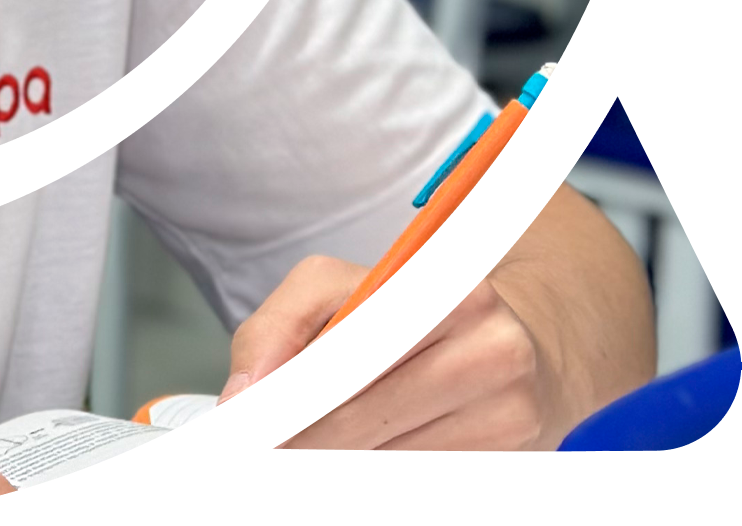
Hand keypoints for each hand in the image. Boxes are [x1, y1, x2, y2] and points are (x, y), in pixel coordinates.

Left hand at [221, 254, 559, 449]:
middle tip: (263, 446)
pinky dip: (380, 473)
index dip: (297, 392)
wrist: (518, 340)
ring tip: (303, 451)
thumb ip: (280, 324)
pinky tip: (357, 461)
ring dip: (338, 460)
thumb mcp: (339, 285)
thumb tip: (244, 394)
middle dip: (305, 436)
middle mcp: (490, 348)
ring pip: (394, 457)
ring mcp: (511, 410)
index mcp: (444, 289)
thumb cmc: (413, 309)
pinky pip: (424, 478)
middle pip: (369, 414)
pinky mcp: (516, 456)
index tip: (252, 419)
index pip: (354, 351)